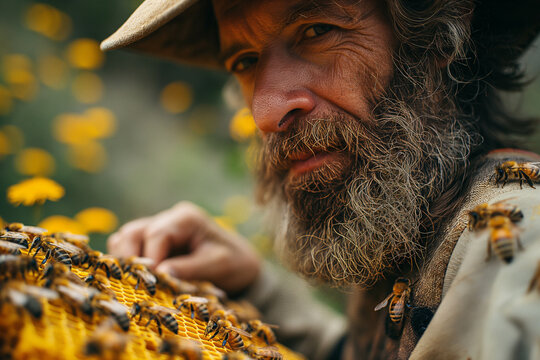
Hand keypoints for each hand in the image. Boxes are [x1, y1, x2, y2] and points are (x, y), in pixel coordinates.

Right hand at [107, 201, 260, 294]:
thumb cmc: (233, 263)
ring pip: (125, 238)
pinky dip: (128, 262)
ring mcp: (158, 228)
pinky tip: (136, 280)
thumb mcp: (219, 266)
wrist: (240, 266)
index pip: (156, 234)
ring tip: (135, 283)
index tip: (153, 282)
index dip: (150, 259)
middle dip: (132, 259)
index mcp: (186, 218)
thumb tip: (160, 272)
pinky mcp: (151, 243)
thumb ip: (190, 268)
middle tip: (137, 284)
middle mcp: (169, 218)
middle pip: (133, 233)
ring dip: (126, 261)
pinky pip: (128, 247)